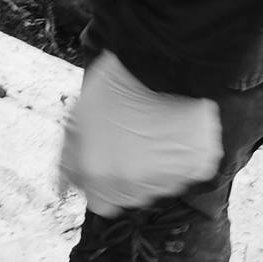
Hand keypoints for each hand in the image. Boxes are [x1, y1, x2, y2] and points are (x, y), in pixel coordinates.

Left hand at [60, 51, 221, 213]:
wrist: (162, 58)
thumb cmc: (116, 84)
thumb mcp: (78, 119)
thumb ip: (69, 160)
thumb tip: (63, 189)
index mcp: (99, 175)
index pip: (101, 203)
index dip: (104, 181)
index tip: (111, 161)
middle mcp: (133, 185)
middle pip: (132, 197)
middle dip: (131, 176)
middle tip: (135, 140)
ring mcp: (170, 178)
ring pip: (161, 186)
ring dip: (158, 168)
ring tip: (157, 130)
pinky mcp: (199, 166)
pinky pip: (190, 171)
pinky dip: (185, 157)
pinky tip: (177, 130)